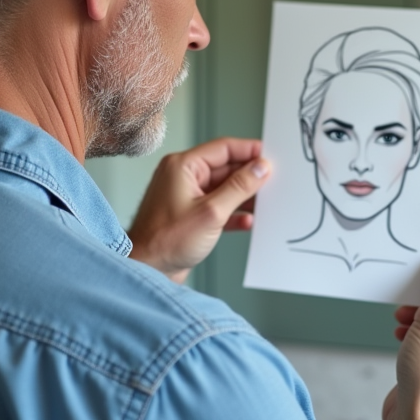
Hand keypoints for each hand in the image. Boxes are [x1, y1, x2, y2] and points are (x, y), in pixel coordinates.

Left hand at [127, 138, 270, 283]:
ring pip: (223, 189)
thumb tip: (260, 169)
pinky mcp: (190, 215)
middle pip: (225, 168)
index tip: (270, 156)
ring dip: (243, 196)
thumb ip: (239, 188)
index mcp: (182, 166)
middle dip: (249, 176)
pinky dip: (233, 213)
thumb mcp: (211, 212)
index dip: (249, 150)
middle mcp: (183, 177)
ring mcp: (186, 196)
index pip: (223, 148)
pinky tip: (247, 221)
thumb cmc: (165, 241)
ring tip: (265, 203)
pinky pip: (218, 207)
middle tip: (273, 182)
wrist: (147, 271)